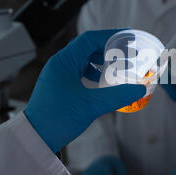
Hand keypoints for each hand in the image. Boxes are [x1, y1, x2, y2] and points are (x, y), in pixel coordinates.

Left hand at [24, 29, 145, 152]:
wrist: (36, 138)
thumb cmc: (57, 118)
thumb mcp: (91, 105)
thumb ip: (117, 95)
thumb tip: (139, 89)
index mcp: (64, 61)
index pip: (90, 39)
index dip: (110, 36)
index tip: (128, 38)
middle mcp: (60, 64)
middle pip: (88, 48)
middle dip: (109, 50)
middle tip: (128, 54)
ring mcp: (59, 75)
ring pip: (84, 60)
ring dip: (102, 61)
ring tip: (119, 67)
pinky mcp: (60, 85)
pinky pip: (80, 72)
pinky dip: (95, 72)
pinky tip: (104, 81)